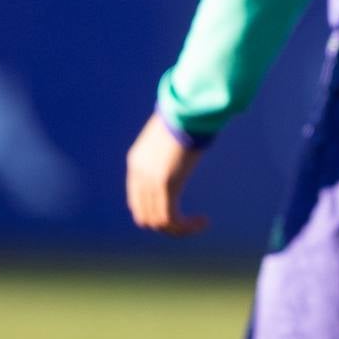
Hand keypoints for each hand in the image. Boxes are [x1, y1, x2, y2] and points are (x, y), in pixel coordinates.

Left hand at [126, 114, 209, 236]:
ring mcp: (150, 181)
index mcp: (136, 162)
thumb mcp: (172, 134)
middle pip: (144, 215)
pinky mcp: (166, 185)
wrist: (189, 110)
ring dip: (179, 229)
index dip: (156, 212)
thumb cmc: (187, 116)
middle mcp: (139, 175)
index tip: (179, 212)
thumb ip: (172, 146)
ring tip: (198, 224)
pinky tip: (202, 222)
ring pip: (158, 221)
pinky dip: (185, 226)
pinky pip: (170, 218)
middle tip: (188, 223)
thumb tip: (189, 141)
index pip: (137, 201)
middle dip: (166, 224)